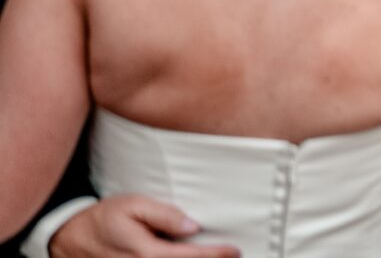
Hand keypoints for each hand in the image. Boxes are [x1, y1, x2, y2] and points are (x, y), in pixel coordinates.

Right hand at [50, 195, 238, 257]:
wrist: (68, 238)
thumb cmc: (103, 218)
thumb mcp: (133, 205)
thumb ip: (164, 215)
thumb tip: (192, 227)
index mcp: (147, 254)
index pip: (191, 257)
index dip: (216, 255)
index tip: (235, 250)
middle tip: (233, 256)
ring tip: (215, 257)